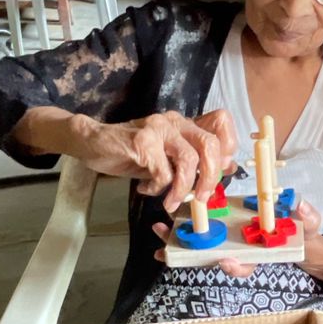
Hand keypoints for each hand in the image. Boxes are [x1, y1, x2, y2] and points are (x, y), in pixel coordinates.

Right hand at [18, 106, 236, 210]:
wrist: (93, 143)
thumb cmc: (133, 152)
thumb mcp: (167, 156)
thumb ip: (193, 160)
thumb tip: (226, 169)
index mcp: (185, 123)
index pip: (221, 121)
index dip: (228, 147)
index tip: (221, 171)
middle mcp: (176, 121)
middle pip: (210, 144)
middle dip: (210, 176)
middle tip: (202, 198)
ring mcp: (158, 129)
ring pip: (188, 159)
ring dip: (183, 188)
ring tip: (171, 202)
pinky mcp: (142, 142)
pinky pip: (162, 172)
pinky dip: (158, 188)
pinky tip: (146, 190)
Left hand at [153, 198, 322, 283]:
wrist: (299, 230)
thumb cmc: (302, 230)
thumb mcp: (310, 225)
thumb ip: (308, 217)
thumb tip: (300, 206)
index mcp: (259, 254)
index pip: (245, 266)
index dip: (234, 267)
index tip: (227, 261)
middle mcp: (241, 249)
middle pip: (212, 257)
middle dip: (189, 255)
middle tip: (166, 252)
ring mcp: (231, 238)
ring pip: (202, 244)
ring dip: (178, 240)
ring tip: (160, 231)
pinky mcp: (224, 225)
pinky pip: (202, 227)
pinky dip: (184, 224)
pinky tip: (167, 217)